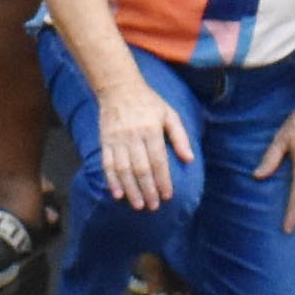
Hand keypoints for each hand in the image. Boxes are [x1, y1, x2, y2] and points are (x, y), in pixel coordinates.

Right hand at [93, 80, 191, 211]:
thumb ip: (180, 136)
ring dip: (131, 189)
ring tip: (138, 205)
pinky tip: (117, 194)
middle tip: (154, 206)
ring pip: (123, 169)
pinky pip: (107, 164)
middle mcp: (133, 135)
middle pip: (141, 168)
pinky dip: (111, 180)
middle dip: (148, 190)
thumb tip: (189, 159)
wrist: (118, 88)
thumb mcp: (169, 114)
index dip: (163, 180)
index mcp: (151, 129)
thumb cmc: (149, 102)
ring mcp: (117, 139)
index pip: (158, 160)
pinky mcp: (105, 141)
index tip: (168, 196)